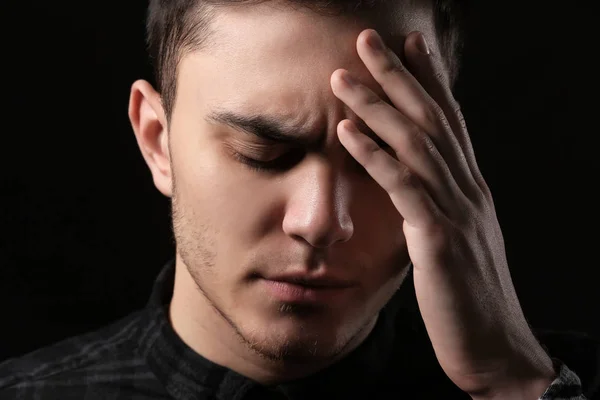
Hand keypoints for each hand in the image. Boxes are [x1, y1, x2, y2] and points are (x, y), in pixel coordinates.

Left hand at [330, 29, 555, 397]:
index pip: (451, 122)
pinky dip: (374, 156)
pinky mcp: (438, 238)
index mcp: (471, 190)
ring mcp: (456, 211)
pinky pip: (402, 186)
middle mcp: (468, 190)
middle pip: (432, 119)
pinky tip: (348, 133)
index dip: (431, 80)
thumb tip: (418, 190)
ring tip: (342, 76)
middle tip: (368, 40)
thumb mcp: (457, 242)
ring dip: (376, 106)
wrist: (494, 347)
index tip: (411, 45)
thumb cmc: (469, 298)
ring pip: (415, 143)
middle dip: (399, 76)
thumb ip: (440, 210)